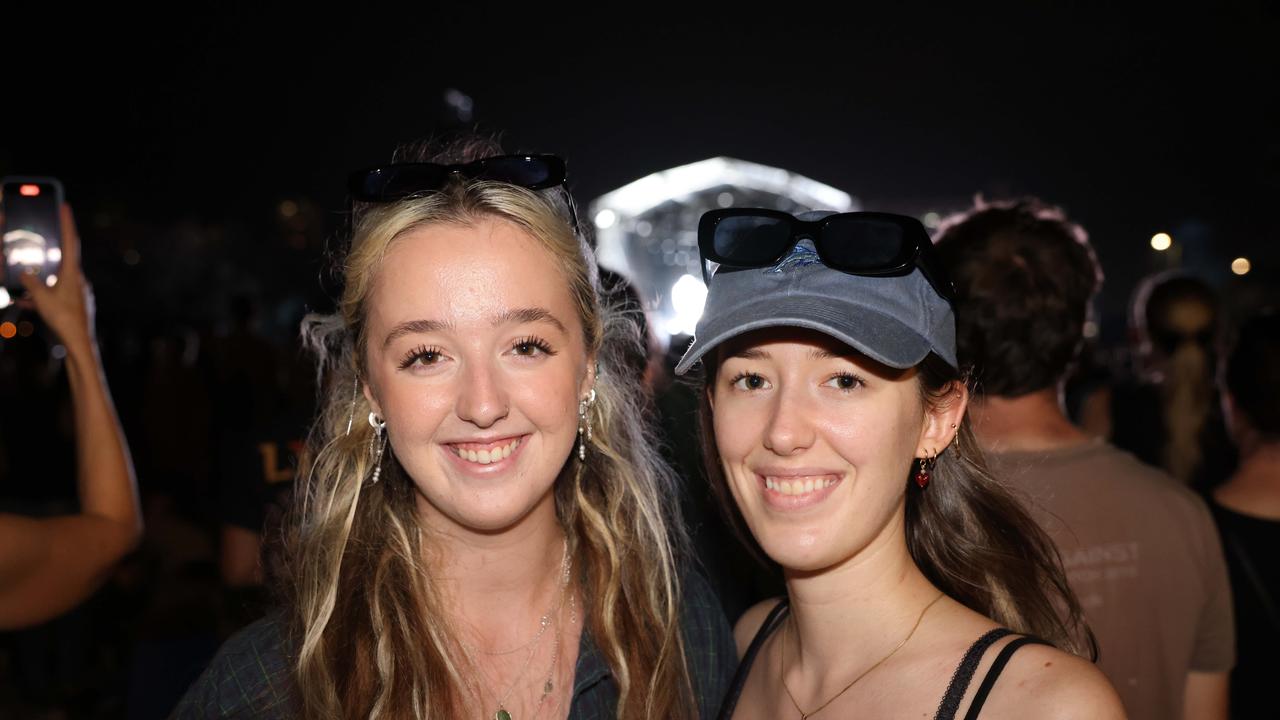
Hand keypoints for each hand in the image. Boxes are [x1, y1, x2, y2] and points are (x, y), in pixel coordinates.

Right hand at [18, 204, 94, 352]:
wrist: (79, 344)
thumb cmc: (64, 320)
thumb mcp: (43, 298)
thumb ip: (32, 283)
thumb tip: (26, 273)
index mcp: (73, 274)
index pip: (70, 242)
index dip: (66, 223)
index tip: (65, 207)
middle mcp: (78, 280)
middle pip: (61, 260)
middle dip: (48, 252)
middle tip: (40, 241)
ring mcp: (77, 293)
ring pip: (55, 280)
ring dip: (40, 281)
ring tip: (26, 285)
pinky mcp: (73, 305)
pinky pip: (55, 295)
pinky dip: (41, 297)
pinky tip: (26, 303)